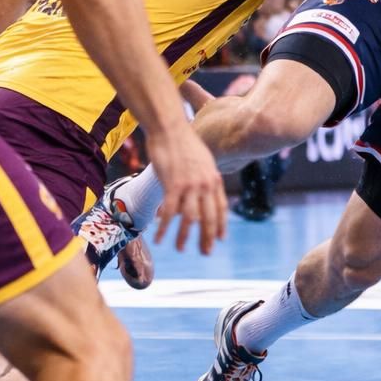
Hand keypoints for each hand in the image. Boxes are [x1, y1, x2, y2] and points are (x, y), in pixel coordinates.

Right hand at [147, 124, 227, 254]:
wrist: (170, 128)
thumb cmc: (182, 141)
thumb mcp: (201, 159)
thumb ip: (204, 175)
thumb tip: (203, 186)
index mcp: (214, 177)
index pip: (221, 207)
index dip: (220, 224)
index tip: (220, 239)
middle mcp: (206, 184)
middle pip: (209, 217)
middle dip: (207, 237)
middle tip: (205, 253)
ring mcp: (191, 185)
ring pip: (190, 219)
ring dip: (185, 237)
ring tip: (181, 249)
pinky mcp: (173, 185)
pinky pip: (170, 213)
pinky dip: (164, 228)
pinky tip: (159, 238)